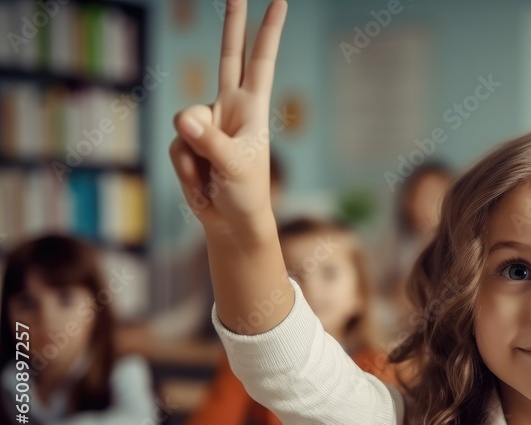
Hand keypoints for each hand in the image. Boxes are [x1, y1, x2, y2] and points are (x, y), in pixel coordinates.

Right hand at [169, 0, 287, 233]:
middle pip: (227, 56)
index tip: (279, 1)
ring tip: (215, 176)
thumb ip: (210, 142)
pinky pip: (176, 148)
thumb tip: (184, 119)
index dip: (267, 32)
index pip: (259, 61)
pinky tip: (203, 182)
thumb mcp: (234, 168)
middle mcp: (229, 107)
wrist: (232, 221)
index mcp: (252, 108)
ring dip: (196, 158)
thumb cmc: (245, 193)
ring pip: (185, 123)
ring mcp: (206, 123)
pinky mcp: (187, 142)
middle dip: (232, 23)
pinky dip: (187, 170)